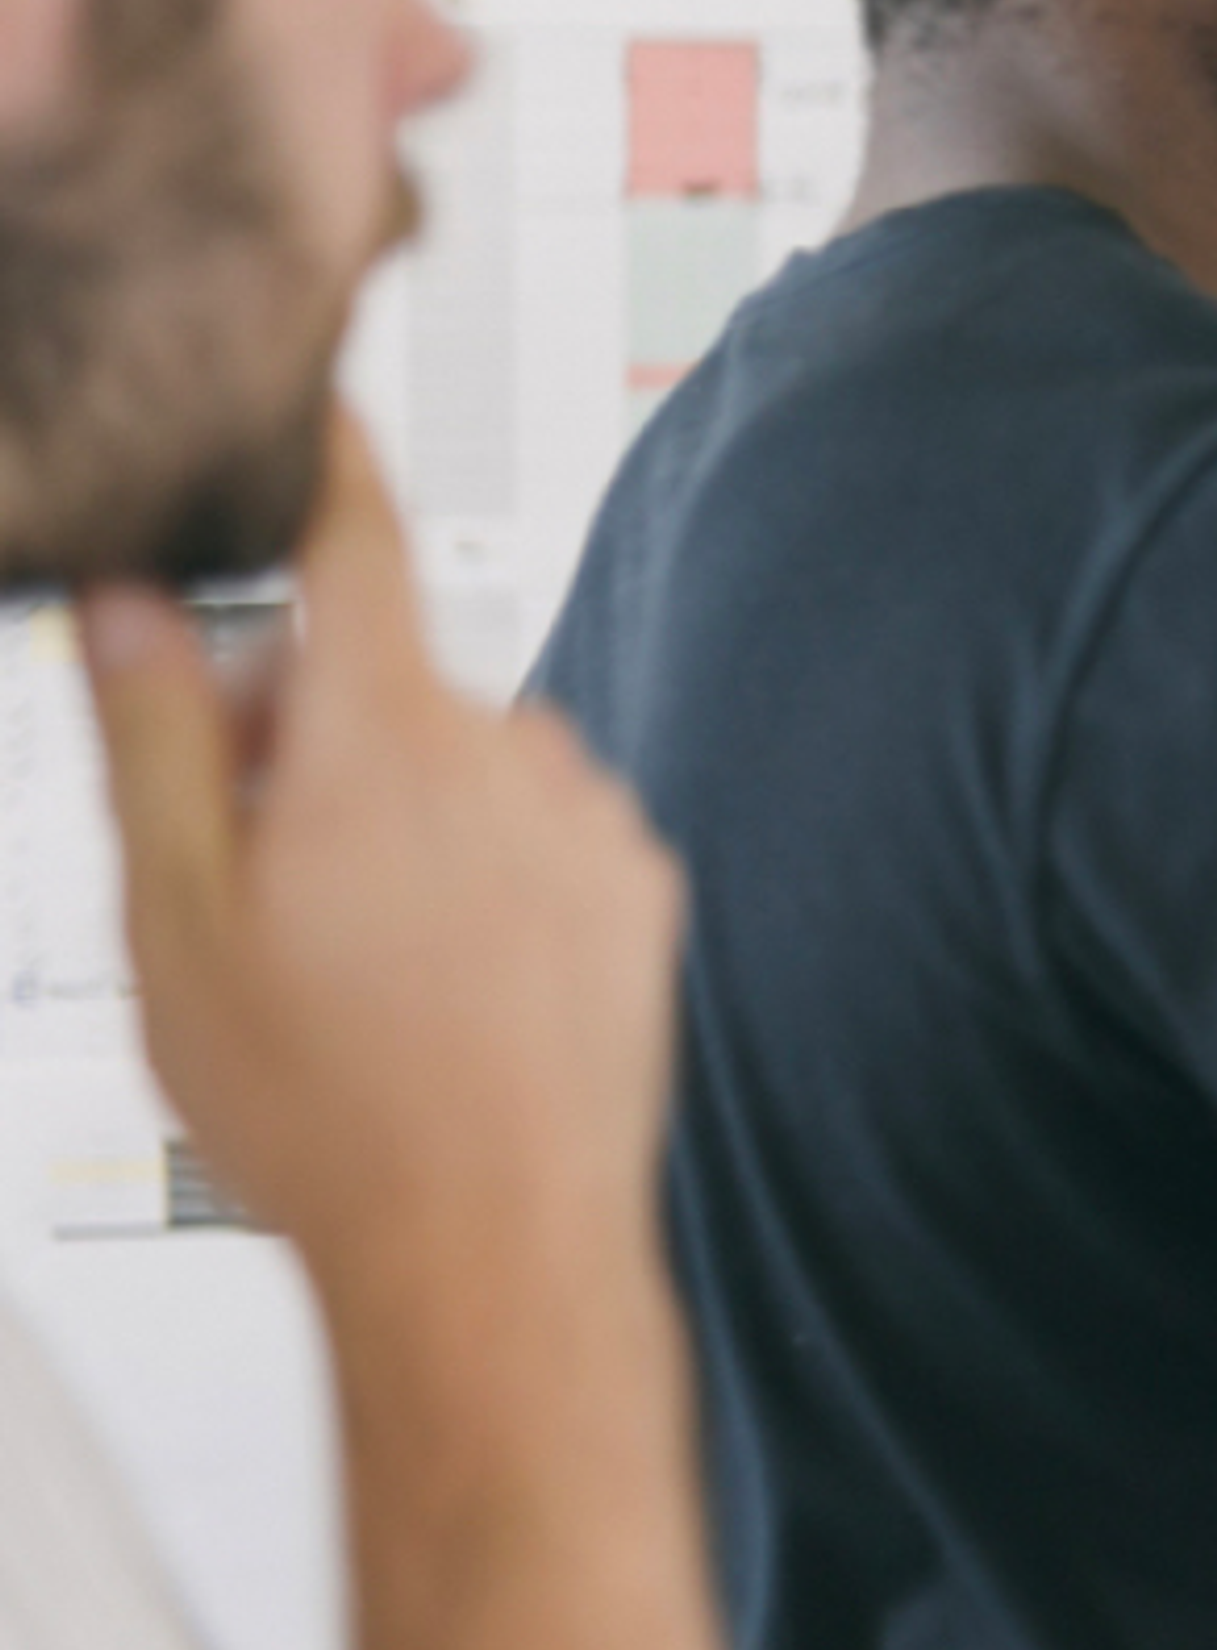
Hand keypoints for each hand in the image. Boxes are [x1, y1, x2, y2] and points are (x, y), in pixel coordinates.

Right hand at [75, 409, 682, 1276]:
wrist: (491, 1250)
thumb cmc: (329, 1110)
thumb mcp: (176, 917)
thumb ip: (155, 737)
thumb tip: (140, 600)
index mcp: (386, 743)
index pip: (353, 544)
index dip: (325, 462)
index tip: (316, 400)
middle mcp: (515, 758)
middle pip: (386, 688)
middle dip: (311, 743)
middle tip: (255, 873)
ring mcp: (592, 824)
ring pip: (463, 776)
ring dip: (403, 825)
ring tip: (361, 966)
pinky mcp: (643, 891)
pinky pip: (540, 842)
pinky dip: (487, 883)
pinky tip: (448, 987)